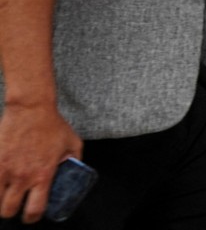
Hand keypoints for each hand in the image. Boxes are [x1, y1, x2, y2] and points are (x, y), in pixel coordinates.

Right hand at [0, 103, 82, 223]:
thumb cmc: (53, 125)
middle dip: (13, 212)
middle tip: (17, 206)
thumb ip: (75, 160)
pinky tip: (0, 183)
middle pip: (9, 210)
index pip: (35, 209)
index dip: (32, 218)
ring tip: (6, 195)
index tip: (32, 216)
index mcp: (43, 175)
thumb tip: (76, 171)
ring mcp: (5, 170)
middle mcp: (22, 176)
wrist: (31, 109)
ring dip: (1, 201)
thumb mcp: (73, 143)